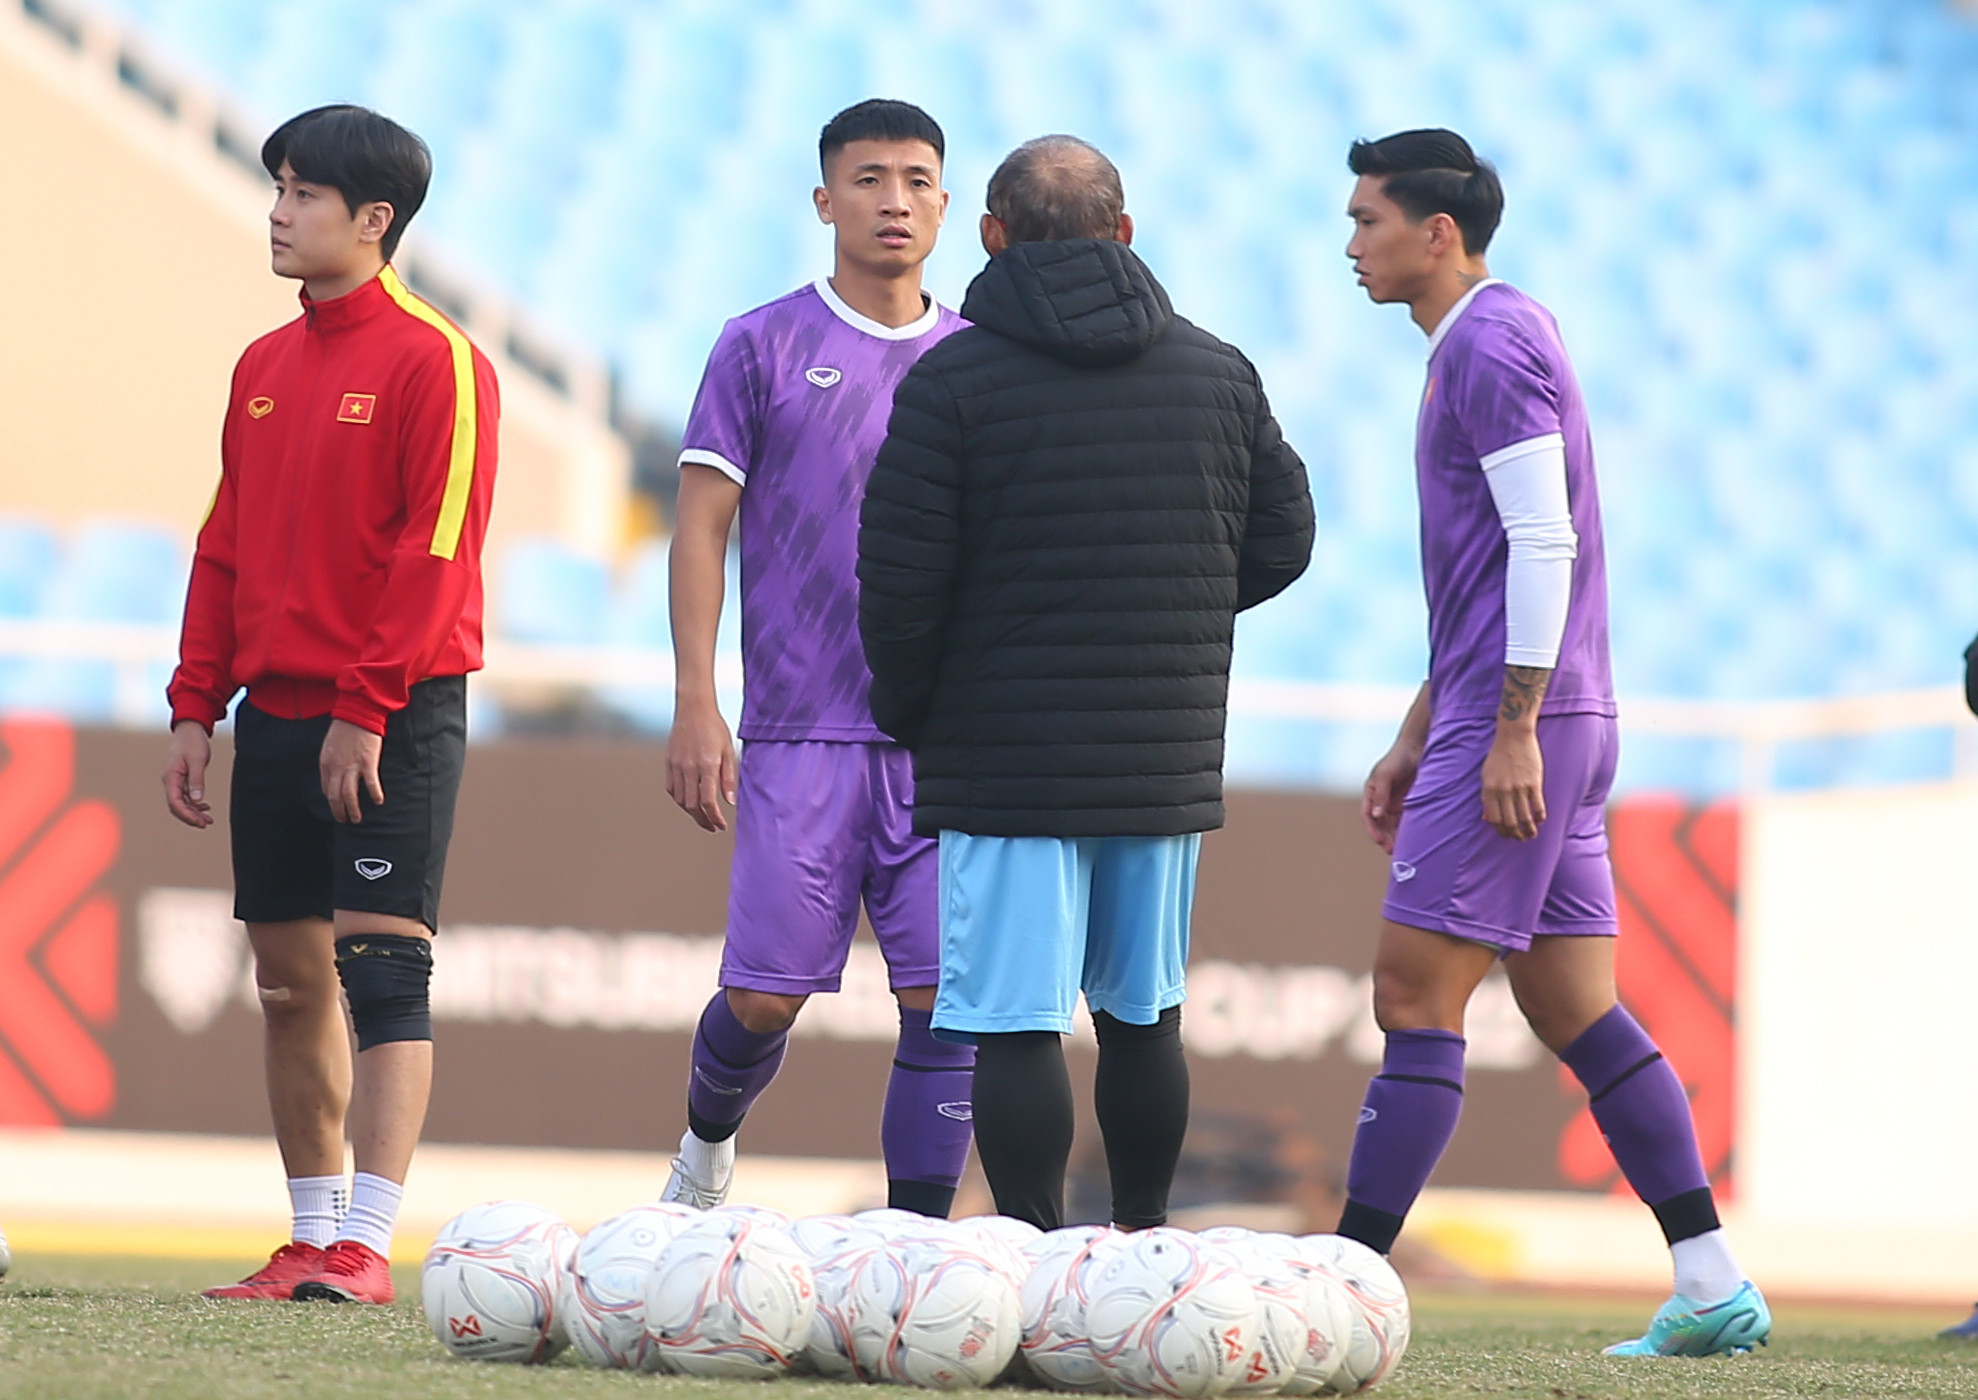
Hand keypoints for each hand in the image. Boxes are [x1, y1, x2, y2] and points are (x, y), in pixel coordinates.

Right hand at [163, 721, 213, 827]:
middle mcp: (170, 781)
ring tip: (208, 820)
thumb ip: (197, 780)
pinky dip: (194, 803)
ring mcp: (175, 780)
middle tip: (206, 824)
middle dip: (190, 817)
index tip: (200, 822)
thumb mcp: (197, 760)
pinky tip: (205, 807)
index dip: (186, 815)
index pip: (175, 802)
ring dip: (193, 812)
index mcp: (171, 777)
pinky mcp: (181, 778)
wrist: (190, 729)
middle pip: (177, 806)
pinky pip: (185, 795)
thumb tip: (197, 800)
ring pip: (182, 802)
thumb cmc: (193, 742)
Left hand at [320, 718, 384, 822]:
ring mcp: (352, 766)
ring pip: (349, 795)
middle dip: (339, 811)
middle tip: (344, 820)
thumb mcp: (329, 745)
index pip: (326, 788)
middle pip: (335, 796)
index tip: (338, 804)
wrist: (357, 713)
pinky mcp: (368, 762)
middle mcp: (336, 767)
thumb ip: (331, 761)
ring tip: (356, 819)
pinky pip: (370, 783)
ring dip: (353, 809)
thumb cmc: (344, 727)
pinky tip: (379, 801)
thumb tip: (336, 775)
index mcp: (326, 763)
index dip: (332, 799)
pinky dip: (375, 794)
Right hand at [666, 699, 736, 831]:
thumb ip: (729, 778)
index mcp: (707, 765)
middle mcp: (688, 767)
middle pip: (692, 805)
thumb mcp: (728, 751)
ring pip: (680, 800)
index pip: (708, 801)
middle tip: (712, 827)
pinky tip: (690, 801)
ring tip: (703, 816)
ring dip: (692, 812)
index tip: (721, 826)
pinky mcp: (669, 763)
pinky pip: (672, 789)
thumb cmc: (715, 728)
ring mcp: (676, 765)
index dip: (714, 818)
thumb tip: (729, 802)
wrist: (693, 709)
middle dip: (703, 820)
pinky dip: (680, 800)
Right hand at [1362, 743, 1420, 854]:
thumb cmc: (1398, 758)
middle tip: (1392, 850)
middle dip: (1384, 837)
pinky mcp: (1411, 802)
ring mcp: (1396, 801)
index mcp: (1372, 793)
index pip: (1368, 815)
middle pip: (1380, 824)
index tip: (1379, 840)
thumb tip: (1377, 816)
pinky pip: (1408, 819)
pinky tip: (1415, 838)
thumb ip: (1381, 795)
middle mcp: (1382, 800)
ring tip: (1403, 849)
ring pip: (1394, 824)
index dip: (1372, 829)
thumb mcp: (1386, 775)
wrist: (1419, 747)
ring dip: (1396, 837)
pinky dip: (1409, 830)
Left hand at [1481, 724, 1545, 839]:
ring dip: (1529, 830)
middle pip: (1510, 822)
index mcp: (1489, 789)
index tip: (1506, 835)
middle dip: (1515, 835)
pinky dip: (1540, 817)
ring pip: (1525, 818)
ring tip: (1531, 835)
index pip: (1494, 819)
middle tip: (1520, 838)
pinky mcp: (1534, 783)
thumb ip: (1486, 797)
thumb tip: (1487, 818)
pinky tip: (1540, 821)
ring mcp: (1519, 788)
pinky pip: (1538, 806)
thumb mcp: (1486, 776)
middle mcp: (1503, 791)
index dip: (1501, 831)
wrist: (1514, 736)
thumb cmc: (1498, 756)